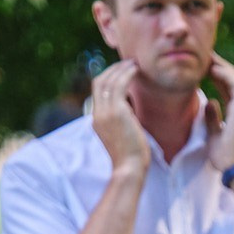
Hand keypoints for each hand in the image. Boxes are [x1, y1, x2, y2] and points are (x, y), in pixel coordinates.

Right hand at [89, 61, 150, 181]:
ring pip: (109, 80)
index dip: (108, 77)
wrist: (129, 169)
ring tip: (135, 64)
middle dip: (113, 69)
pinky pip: (120, 85)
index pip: (97, 90)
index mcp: (96, 119)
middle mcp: (97, 113)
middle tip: (128, 63)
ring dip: (122, 69)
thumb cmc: (131, 158)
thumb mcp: (121, 136)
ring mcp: (105, 112)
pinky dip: (127, 74)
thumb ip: (121, 121)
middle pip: (99, 81)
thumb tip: (129, 112)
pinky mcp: (116, 112)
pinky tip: (136, 71)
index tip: (122, 72)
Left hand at [203, 56, 233, 169]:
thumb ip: (212, 118)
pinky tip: (214, 69)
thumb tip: (209, 101)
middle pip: (233, 80)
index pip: (228, 88)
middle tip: (205, 57)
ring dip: (223, 67)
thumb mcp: (213, 135)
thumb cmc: (226, 158)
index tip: (204, 67)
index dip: (217, 76)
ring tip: (209, 58)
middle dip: (220, 66)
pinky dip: (226, 75)